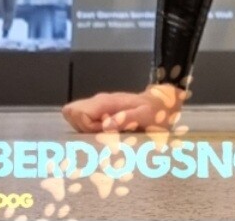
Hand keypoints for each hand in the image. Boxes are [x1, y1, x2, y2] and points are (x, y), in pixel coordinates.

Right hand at [62, 84, 184, 133]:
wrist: (162, 103)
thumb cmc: (155, 110)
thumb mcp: (146, 115)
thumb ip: (127, 118)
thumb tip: (105, 125)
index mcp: (106, 101)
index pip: (77, 112)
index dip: (87, 126)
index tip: (104, 131)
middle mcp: (97, 101)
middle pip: (72, 115)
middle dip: (83, 129)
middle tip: (105, 134)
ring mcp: (97, 106)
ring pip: (76, 119)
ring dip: (87, 131)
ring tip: (108, 133)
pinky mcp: (99, 113)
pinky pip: (83, 122)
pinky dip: (90, 130)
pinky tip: (107, 133)